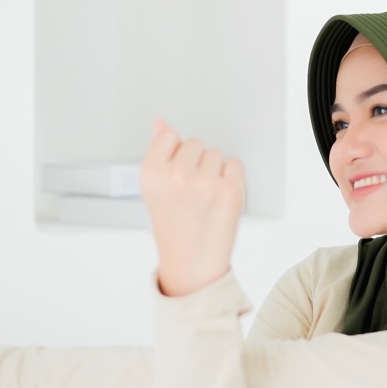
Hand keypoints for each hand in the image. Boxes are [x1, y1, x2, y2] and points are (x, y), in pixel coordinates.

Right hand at [140, 120, 244, 296]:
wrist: (192, 264)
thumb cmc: (174, 228)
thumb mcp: (155, 190)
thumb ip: (158, 153)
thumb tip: (160, 124)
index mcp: (151, 173)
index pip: (169, 135)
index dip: (175, 155)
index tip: (175, 177)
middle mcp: (176, 176)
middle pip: (195, 143)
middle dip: (196, 163)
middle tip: (191, 194)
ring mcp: (204, 183)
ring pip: (216, 154)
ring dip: (214, 172)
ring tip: (204, 199)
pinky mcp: (229, 191)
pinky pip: (235, 165)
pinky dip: (231, 180)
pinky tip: (219, 199)